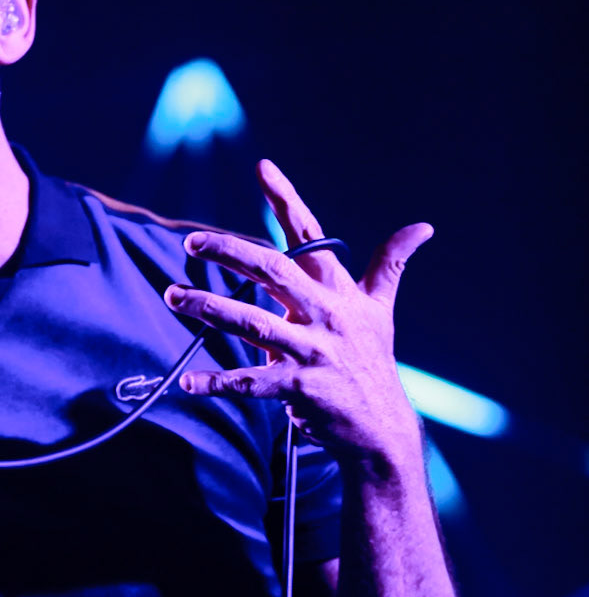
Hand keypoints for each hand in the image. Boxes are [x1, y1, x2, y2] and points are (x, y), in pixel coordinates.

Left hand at [163, 158, 430, 469]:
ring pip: (253, 322)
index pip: (310, 236)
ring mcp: (313, 351)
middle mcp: (326, 314)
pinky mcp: (300, 387)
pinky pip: (250, 382)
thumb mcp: (382, 308)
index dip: (287, 200)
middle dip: (230, 251)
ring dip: (209, 308)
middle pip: (273, 270)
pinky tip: (189, 381)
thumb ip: (391, 264)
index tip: (262, 168)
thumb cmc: (373, 360)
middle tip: (191, 242)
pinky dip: (218, 382)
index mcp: (339, 290)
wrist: (382, 428)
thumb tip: (424, 226)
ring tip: (173, 296)